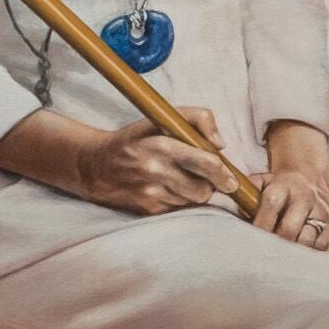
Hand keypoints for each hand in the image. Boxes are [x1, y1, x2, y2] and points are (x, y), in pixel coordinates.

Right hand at [67, 107, 241, 213]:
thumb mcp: (161, 118)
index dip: (223, 173)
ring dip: (195, 191)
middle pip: (203, 189)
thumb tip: (220, 143)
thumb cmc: (135, 139)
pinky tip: (167, 187)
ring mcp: (151, 194)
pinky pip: (179, 208)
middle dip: (211, 185)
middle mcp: (156, 172)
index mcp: (162, 146)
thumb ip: (196, 118)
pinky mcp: (148, 209)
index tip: (232, 179)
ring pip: (193, 200)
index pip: (205, 163)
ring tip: (180, 177)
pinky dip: (180, 199)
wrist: (96, 166)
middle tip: (212, 179)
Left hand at [252, 119, 328, 250]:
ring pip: (306, 240)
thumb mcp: (261, 181)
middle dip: (274, 245)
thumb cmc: (278, 186)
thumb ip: (244, 192)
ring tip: (277, 262)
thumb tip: (218, 200)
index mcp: (284, 186)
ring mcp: (320, 212)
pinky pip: (319, 246)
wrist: (310, 177)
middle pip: (289, 228)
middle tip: (261, 257)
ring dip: (290, 253)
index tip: (249, 241)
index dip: (259, 225)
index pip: (270, 205)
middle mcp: (304, 198)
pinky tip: (294, 259)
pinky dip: (306, 255)